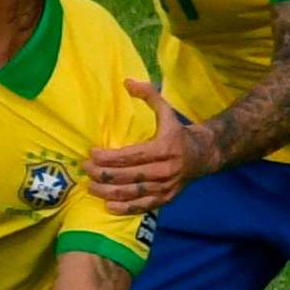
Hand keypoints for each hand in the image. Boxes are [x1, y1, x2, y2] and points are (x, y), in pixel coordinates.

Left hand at [83, 78, 208, 213]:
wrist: (203, 155)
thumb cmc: (178, 132)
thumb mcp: (167, 111)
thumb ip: (149, 95)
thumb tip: (127, 81)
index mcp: (164, 148)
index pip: (131, 155)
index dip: (109, 157)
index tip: (91, 153)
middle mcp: (165, 169)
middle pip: (128, 175)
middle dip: (103, 174)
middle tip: (85, 168)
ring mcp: (166, 187)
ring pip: (133, 193)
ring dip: (109, 192)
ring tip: (90, 187)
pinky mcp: (166, 199)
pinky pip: (143, 206)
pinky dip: (125, 208)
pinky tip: (108, 205)